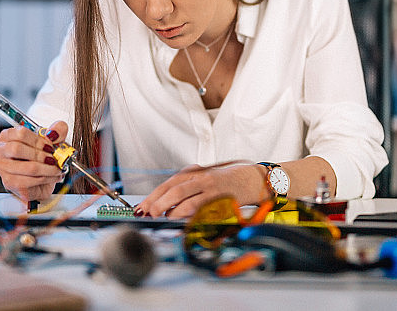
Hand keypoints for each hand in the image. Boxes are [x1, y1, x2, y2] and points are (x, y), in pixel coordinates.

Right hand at [0, 121, 67, 203]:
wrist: (39, 180)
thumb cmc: (40, 158)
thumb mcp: (51, 141)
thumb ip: (56, 132)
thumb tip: (56, 131)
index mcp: (8, 136)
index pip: (20, 133)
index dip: (38, 140)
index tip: (50, 146)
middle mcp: (0, 150)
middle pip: (17, 149)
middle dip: (40, 155)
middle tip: (52, 158)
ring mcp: (2, 167)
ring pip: (27, 167)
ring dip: (47, 169)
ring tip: (56, 169)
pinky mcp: (9, 182)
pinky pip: (28, 180)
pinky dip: (45, 178)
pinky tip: (52, 176)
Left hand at [136, 163, 266, 218]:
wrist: (254, 179)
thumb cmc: (227, 181)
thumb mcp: (204, 179)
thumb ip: (186, 189)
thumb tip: (163, 206)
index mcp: (194, 172)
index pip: (168, 184)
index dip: (153, 196)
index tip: (141, 208)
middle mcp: (202, 178)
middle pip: (174, 190)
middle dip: (158, 204)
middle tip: (148, 214)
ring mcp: (212, 189)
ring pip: (186, 201)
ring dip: (171, 212)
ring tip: (164, 219)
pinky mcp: (222, 200)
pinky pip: (202, 211)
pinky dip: (190, 219)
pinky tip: (182, 224)